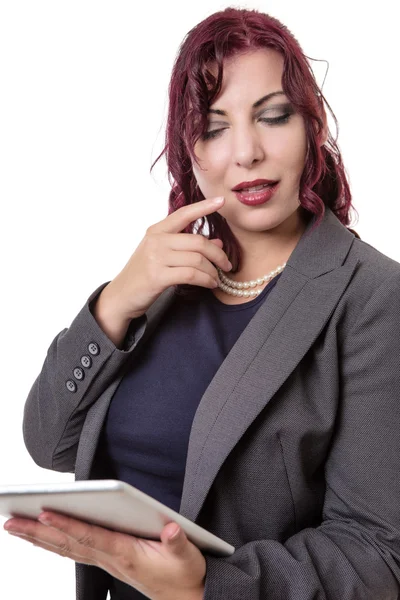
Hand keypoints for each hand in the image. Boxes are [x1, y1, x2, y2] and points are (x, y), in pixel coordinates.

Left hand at [4, 512, 205, 599]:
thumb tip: (172, 529)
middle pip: (69, 543)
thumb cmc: (184, 576)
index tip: (46, 513)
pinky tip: (43, 538)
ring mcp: (107, 562)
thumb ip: (178, 542)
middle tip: (12, 521)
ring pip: (67, 549)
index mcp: (126, 554)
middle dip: (39, 532)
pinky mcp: (109, 562)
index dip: (68, 525)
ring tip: (16, 526)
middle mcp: (111, 559)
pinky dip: (54, 544)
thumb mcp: (187, 557)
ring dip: (40, 538)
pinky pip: (74, 552)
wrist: (187, 597)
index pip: (91, 537)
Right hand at [102, 195, 231, 320]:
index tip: (221, 200)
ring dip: (212, 271)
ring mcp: (156, 258)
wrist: (121, 296)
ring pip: (197, 260)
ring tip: (217, 278)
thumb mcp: (163, 256)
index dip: (204, 206)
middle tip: (227, 264)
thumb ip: (188, 247)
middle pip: (198, 242)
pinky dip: (206, 280)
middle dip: (218, 255)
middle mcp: (156, 241)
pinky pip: (191, 275)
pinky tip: (210, 284)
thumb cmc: (143, 275)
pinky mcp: (158, 276)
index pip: (184, 213)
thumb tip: (218, 243)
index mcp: (157, 231)